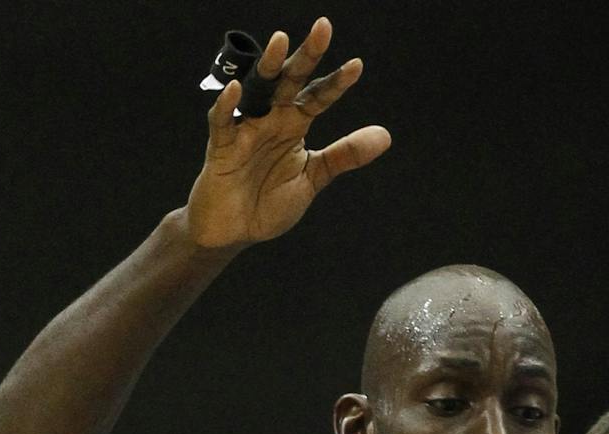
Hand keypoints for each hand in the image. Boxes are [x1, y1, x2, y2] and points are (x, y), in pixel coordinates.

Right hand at [188, 18, 391, 249]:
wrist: (234, 231)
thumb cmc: (268, 201)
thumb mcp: (313, 178)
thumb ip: (344, 155)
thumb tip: (386, 135)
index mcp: (294, 125)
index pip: (318, 96)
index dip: (336, 82)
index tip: (357, 66)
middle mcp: (271, 119)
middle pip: (289, 81)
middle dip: (306, 56)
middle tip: (324, 27)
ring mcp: (246, 130)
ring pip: (257, 90)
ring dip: (269, 67)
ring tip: (281, 41)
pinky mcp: (222, 147)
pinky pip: (222, 122)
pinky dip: (227, 106)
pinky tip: (236, 90)